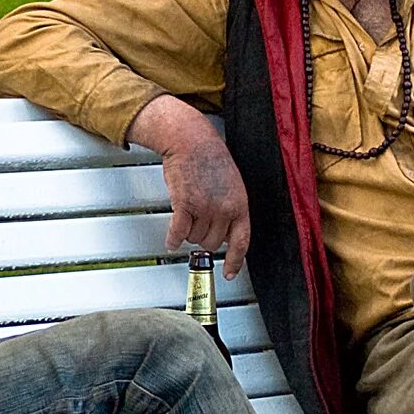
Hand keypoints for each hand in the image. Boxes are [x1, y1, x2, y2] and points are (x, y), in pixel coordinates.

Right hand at [127, 95, 251, 278]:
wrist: (191, 141)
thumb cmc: (210, 158)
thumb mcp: (232, 185)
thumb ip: (231, 209)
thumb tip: (225, 234)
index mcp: (240, 204)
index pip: (241, 241)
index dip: (235, 261)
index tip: (229, 272)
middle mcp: (224, 208)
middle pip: (212, 243)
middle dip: (203, 237)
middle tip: (198, 223)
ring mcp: (204, 207)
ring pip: (194, 238)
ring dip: (188, 231)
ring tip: (188, 212)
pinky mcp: (184, 205)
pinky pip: (178, 233)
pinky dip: (172, 239)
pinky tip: (171, 239)